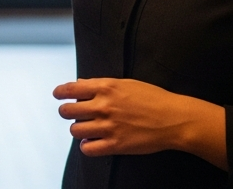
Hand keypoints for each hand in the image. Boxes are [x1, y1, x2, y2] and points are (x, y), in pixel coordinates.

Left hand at [53, 78, 225, 169]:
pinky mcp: (115, 144)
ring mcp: (108, 126)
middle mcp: (103, 106)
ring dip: (78, 129)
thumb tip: (80, 85)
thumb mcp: (126, 83)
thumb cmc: (153, 99)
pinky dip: (87, 145)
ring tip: (86, 128)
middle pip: (67, 111)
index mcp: (106, 87)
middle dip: (67, 112)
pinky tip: (93, 142)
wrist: (174, 118)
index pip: (70, 89)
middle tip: (72, 113)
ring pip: (75, 130)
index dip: (60, 92)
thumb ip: (102, 85)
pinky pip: (87, 148)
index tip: (58, 95)